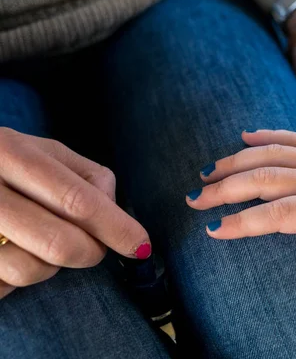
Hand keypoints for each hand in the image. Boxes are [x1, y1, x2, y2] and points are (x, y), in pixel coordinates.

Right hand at [0, 128, 150, 298]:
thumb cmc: (6, 164)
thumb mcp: (44, 152)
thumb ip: (88, 176)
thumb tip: (115, 214)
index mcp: (10, 152)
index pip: (77, 200)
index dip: (116, 228)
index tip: (140, 246)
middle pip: (59, 242)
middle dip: (90, 252)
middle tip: (94, 248)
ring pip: (30, 270)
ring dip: (50, 266)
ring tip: (39, 242)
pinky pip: (2, 286)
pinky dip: (15, 277)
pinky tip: (10, 251)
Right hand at [187, 130, 295, 289]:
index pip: (280, 213)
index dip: (245, 221)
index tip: (215, 229)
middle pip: (266, 177)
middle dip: (227, 188)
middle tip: (195, 199)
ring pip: (273, 153)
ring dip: (237, 160)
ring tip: (206, 172)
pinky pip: (293, 137)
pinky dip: (267, 135)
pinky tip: (244, 136)